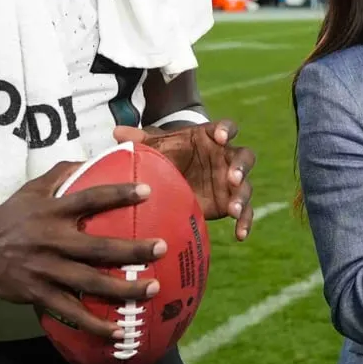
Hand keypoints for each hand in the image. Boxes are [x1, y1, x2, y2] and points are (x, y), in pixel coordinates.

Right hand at [0, 161, 165, 337]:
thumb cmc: (9, 219)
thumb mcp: (30, 190)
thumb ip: (59, 174)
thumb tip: (89, 159)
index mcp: (51, 211)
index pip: (90, 199)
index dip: (118, 194)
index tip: (147, 191)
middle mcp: (52, 241)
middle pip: (98, 247)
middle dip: (132, 249)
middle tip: (161, 248)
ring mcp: (47, 270)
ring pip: (90, 283)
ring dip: (123, 289)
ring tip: (153, 288)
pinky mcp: (40, 295)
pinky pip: (72, 313)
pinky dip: (95, 325)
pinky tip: (119, 332)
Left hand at [116, 120, 257, 240]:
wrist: (174, 176)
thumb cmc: (167, 155)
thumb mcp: (154, 147)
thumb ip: (139, 140)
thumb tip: (116, 132)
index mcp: (211, 138)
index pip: (226, 128)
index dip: (226, 130)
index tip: (221, 137)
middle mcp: (226, 158)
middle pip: (244, 157)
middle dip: (241, 167)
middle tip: (232, 177)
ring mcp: (231, 181)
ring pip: (246, 187)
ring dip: (242, 197)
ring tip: (233, 210)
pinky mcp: (230, 201)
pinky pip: (245, 212)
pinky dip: (245, 222)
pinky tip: (239, 235)